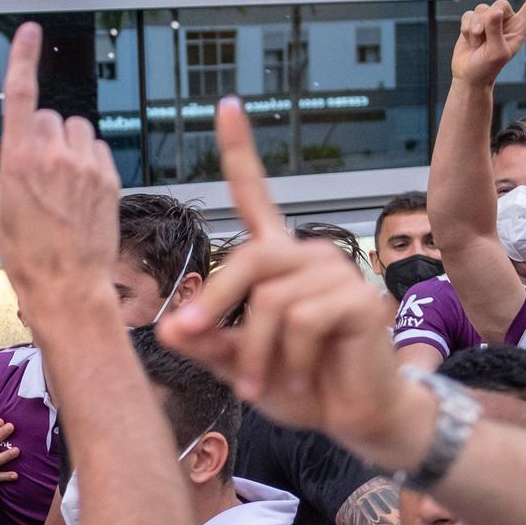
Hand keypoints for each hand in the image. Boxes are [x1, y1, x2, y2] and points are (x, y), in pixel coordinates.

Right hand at [0, 22, 120, 305]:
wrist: (67, 285)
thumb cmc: (28, 257)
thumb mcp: (0, 212)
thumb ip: (11, 171)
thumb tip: (22, 155)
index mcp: (18, 162)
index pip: (20, 94)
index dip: (24, 58)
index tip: (29, 32)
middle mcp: (53, 156)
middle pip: (48, 115)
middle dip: (41, 134)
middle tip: (39, 171)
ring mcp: (85, 165)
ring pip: (75, 129)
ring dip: (67, 145)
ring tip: (63, 183)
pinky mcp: (109, 177)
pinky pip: (96, 148)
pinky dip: (87, 161)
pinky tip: (81, 191)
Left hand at [157, 100, 433, 471]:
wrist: (353, 419)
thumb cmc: (301, 386)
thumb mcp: (238, 365)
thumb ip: (205, 343)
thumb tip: (166, 325)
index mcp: (279, 261)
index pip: (257, 197)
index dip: (241, 152)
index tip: (227, 106)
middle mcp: (309, 257)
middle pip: (248, 259)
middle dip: (214, 305)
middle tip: (191, 339)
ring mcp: (339, 274)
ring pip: (269, 301)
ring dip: (255, 353)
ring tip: (263, 384)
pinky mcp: (359, 301)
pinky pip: (300, 321)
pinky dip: (286, 359)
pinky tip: (296, 378)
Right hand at [452, 0, 525, 86]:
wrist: (469, 75)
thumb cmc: (487, 68)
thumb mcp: (496, 53)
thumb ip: (496, 31)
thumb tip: (495, 11)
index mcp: (520, 28)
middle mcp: (507, 21)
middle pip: (500, 3)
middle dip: (488, 20)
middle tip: (483, 38)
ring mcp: (490, 20)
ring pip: (481, 9)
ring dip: (474, 28)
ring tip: (477, 43)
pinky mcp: (473, 22)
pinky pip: (468, 14)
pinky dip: (465, 28)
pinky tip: (469, 40)